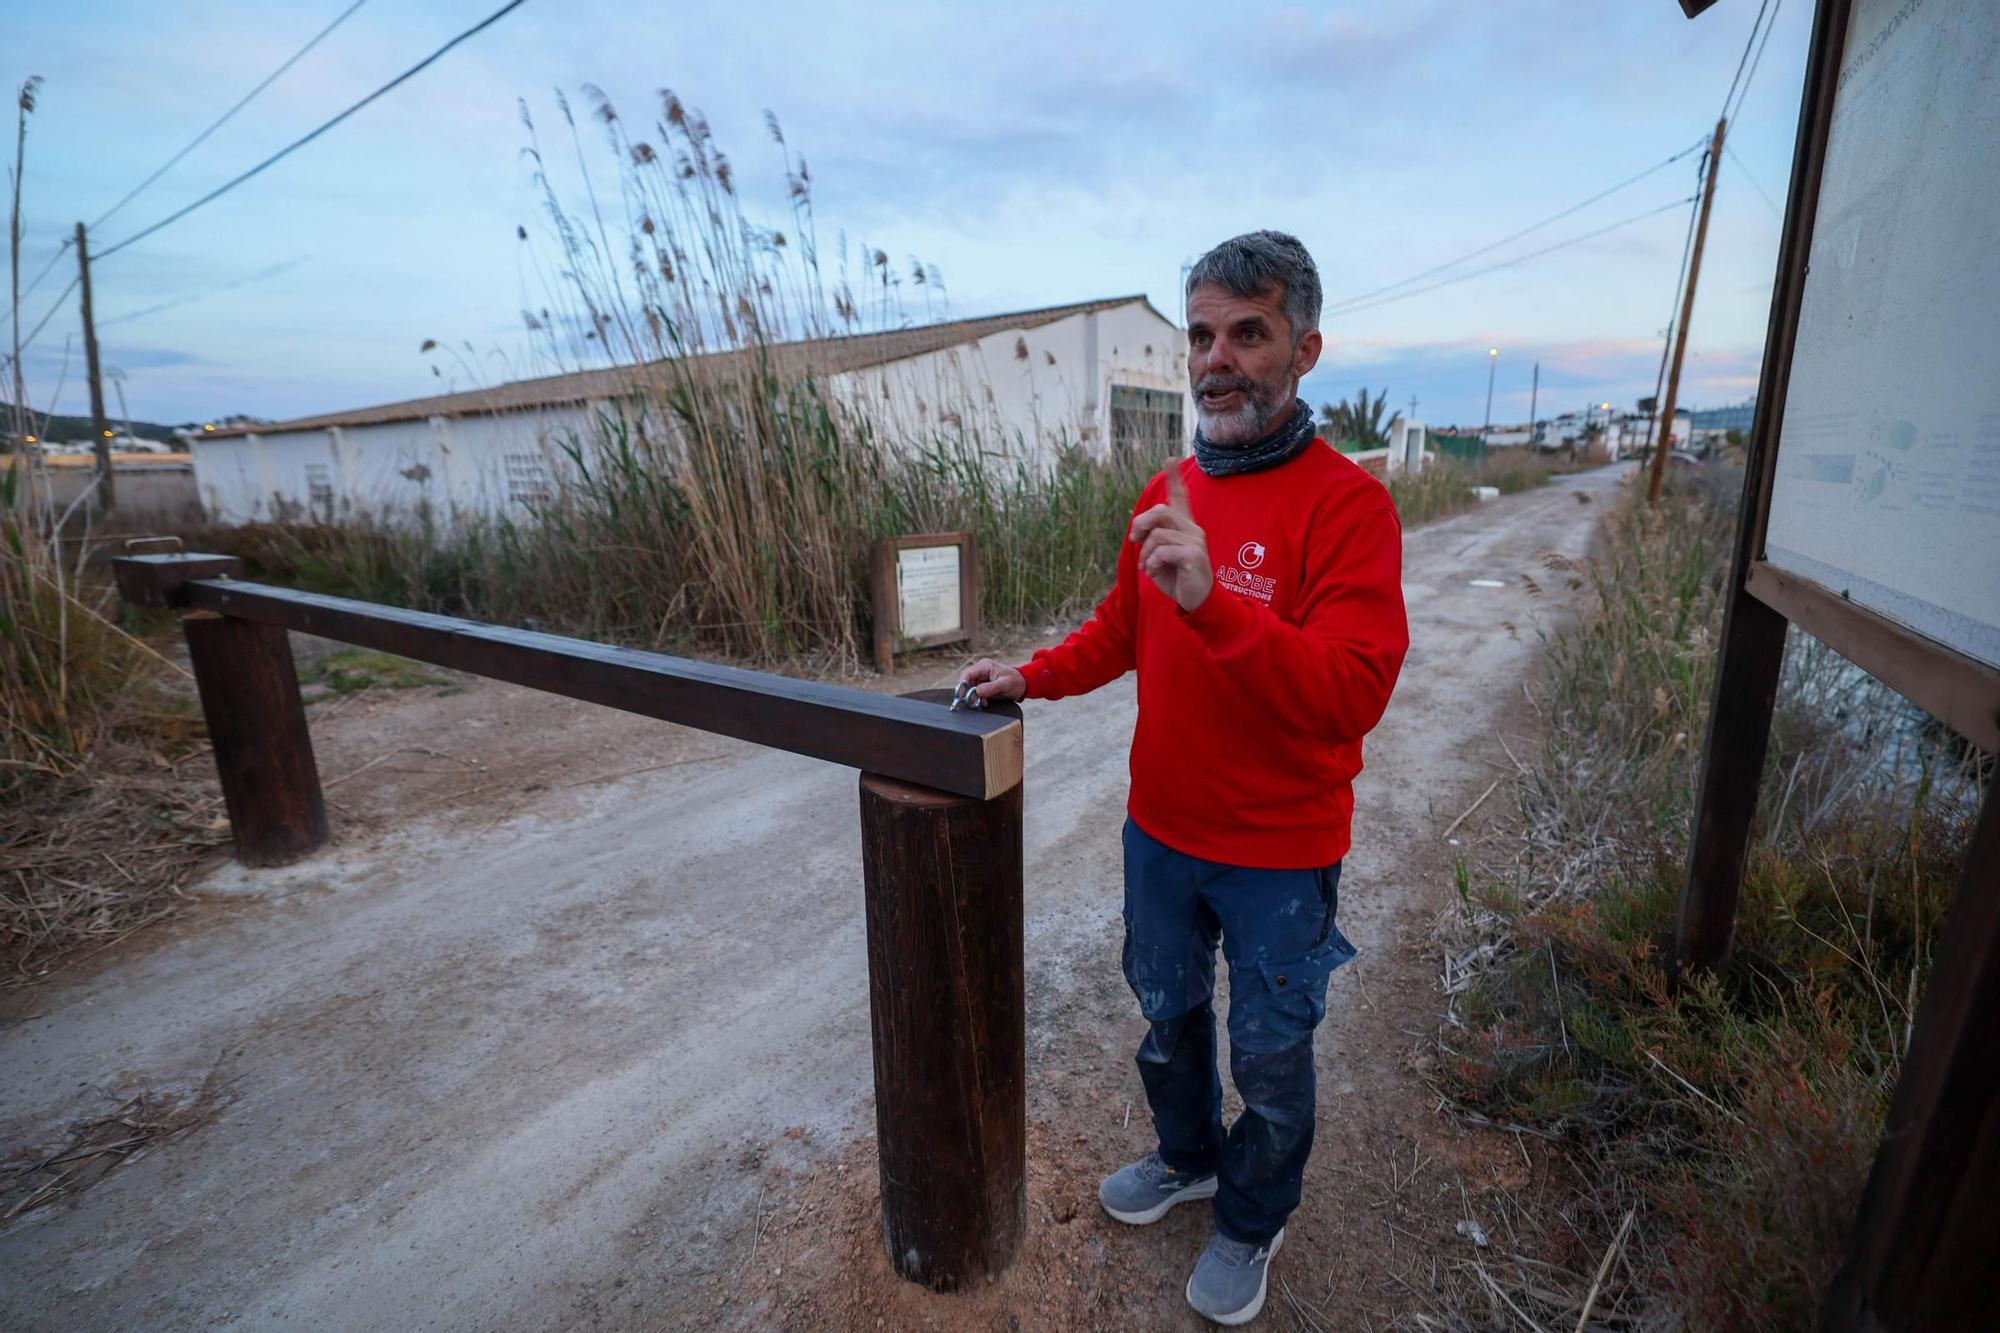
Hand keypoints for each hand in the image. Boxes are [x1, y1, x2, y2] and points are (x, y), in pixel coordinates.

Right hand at [958, 658, 1026, 702]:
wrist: (1023, 685)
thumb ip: (991, 688)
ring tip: (984, 702)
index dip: (962, 685)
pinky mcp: (983, 687)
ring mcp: (981, 679)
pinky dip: (978, 699)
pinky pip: (975, 694)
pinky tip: (985, 702)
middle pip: (966, 682)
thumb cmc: (1016, 681)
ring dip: (973, 697)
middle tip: (973, 702)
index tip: (962, 695)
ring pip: (969, 689)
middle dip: (968, 693)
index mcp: (984, 666)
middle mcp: (980, 672)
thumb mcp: (1005, 684)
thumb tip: (977, 692)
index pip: (967, 674)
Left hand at [1128, 468, 1211, 612]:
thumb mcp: (1159, 556)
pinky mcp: (1194, 554)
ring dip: (1145, 553)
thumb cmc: (1177, 578)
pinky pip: (1163, 551)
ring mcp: (1195, 540)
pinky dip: (1151, 563)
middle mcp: (1192, 529)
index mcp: (1184, 526)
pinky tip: (1153, 572)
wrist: (1196, 600)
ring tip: (1147, 567)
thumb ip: (1152, 539)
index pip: (1180, 497)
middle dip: (1140, 524)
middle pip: (1160, 511)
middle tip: (1134, 541)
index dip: (1174, 478)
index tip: (1169, 459)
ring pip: (1158, 534)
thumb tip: (1139, 531)